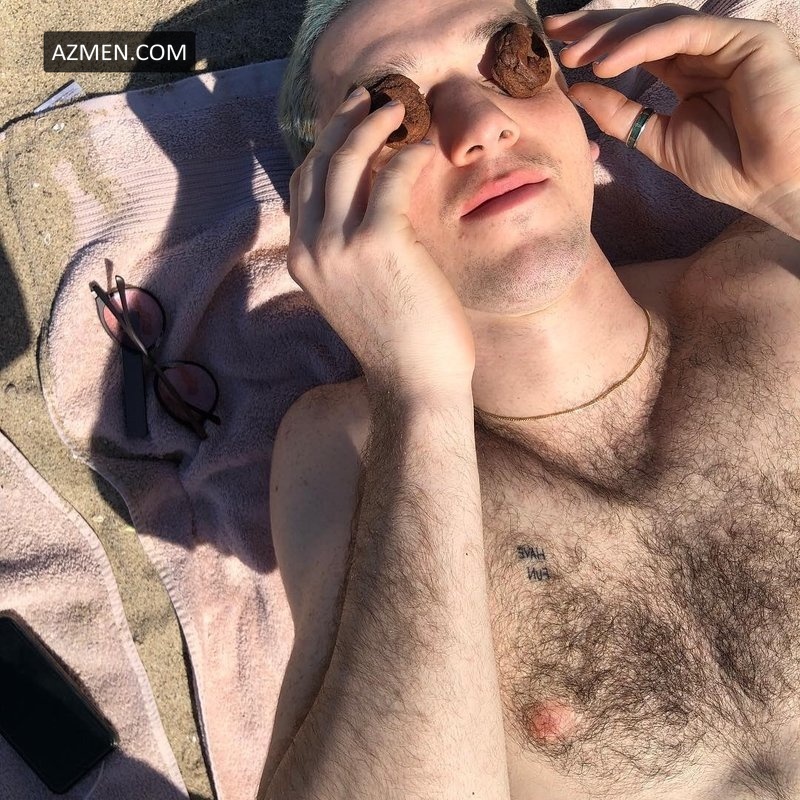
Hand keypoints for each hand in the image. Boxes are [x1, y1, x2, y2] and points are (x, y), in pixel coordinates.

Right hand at [288, 90, 475, 396]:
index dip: (325, 146)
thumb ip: (348, 247)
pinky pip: (391, 178)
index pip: (303, 184)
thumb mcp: (355, 289)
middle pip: (319, 161)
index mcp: (303, 258)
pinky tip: (425, 150)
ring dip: (373, 123)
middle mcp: (312, 248)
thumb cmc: (396, 337)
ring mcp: (340, 246)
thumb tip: (370, 199)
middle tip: (372, 98)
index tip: (349, 122)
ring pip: (347, 159)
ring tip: (400, 108)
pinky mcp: (379, 244)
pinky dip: (409, 155)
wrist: (413, 382)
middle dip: (343, 121)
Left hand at [544, 4, 799, 225]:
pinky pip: (682, 32)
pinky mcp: (744, 38)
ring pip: (659, 23)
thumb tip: (577, 90)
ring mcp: (725, 40)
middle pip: (641, 27)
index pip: (633, 47)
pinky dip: (640, 44)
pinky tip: (606, 62)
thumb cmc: (725, 167)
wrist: (769, 183)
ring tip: (574, 54)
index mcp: (685, 70)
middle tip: (553, 31)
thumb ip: (619, 114)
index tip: (557, 49)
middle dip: (596, 27)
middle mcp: (703, 49)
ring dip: (612, 35)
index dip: (596, 44)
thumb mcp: (656, 140)